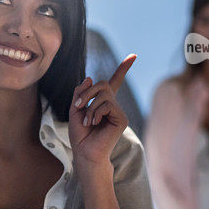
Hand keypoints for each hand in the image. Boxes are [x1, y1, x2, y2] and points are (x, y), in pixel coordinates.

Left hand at [69, 55, 135, 173]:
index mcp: (104, 102)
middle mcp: (113, 104)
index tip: (133, 56)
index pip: (115, 81)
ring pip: (103, 93)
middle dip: (86, 93)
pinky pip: (107, 104)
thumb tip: (91, 78)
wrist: (85, 152)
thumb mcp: (75, 109)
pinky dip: (95, 112)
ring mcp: (119, 111)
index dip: (123, 68)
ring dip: (89, 105)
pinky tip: (95, 123)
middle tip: (77, 106)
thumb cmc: (80, 134)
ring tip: (87, 121)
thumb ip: (80, 93)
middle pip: (102, 84)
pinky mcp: (122, 118)